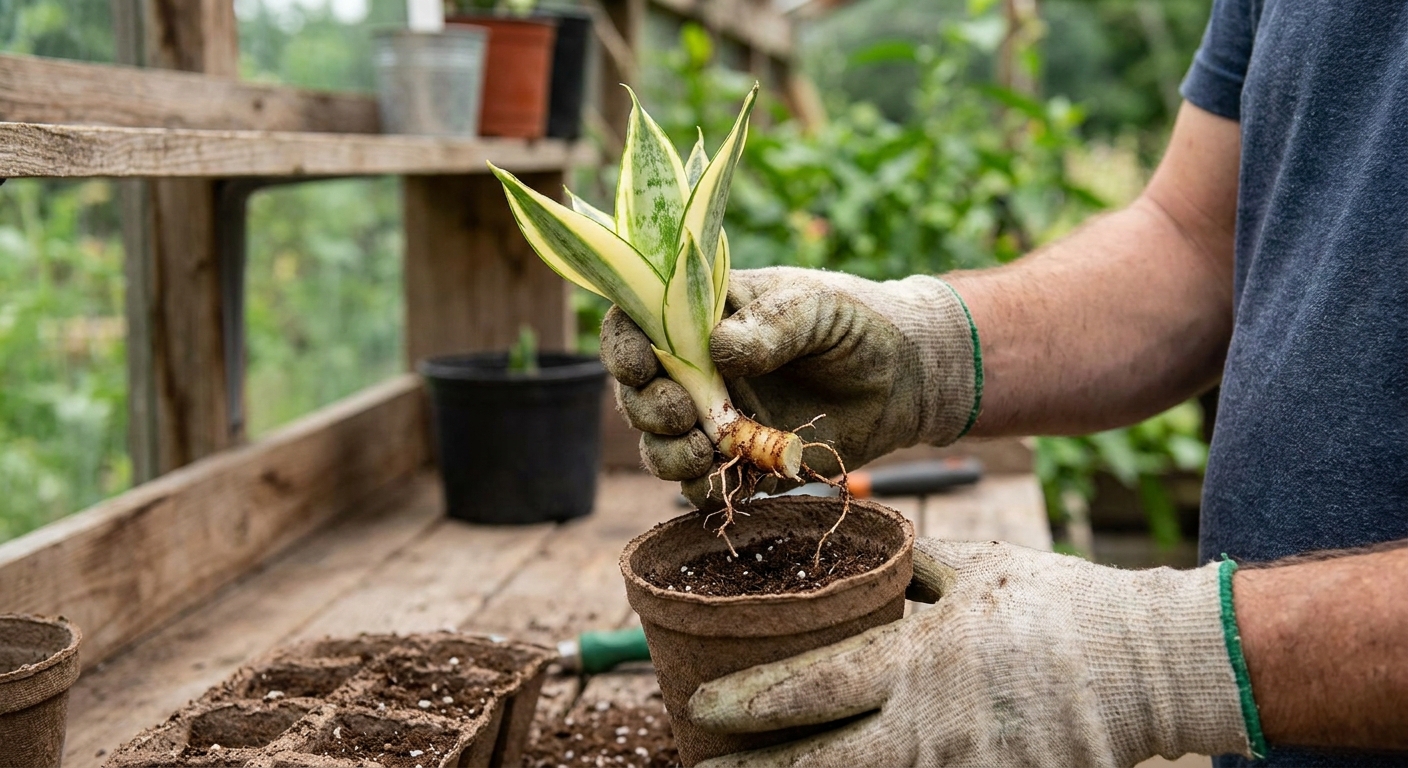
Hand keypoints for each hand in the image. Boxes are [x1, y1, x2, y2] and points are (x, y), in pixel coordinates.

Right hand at [600, 266, 980, 508]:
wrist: (909, 378)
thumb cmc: (859, 322)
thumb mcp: (817, 307)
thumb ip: (771, 324)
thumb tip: (717, 350)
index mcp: (704, 317)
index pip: (638, 324)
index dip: (623, 345)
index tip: (641, 364)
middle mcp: (700, 371)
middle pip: (639, 393)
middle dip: (647, 408)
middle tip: (683, 414)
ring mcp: (720, 420)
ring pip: (661, 446)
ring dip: (666, 455)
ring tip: (703, 452)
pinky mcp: (747, 464)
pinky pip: (704, 486)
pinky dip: (700, 490)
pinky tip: (720, 483)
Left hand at [688, 539, 1256, 767]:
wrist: (1150, 662)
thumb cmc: (1057, 606)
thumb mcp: (979, 567)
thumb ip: (912, 568)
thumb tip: (861, 550)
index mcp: (919, 654)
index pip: (812, 686)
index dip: (748, 702)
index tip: (700, 705)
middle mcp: (931, 721)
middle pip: (821, 762)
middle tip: (698, 767)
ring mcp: (964, 767)